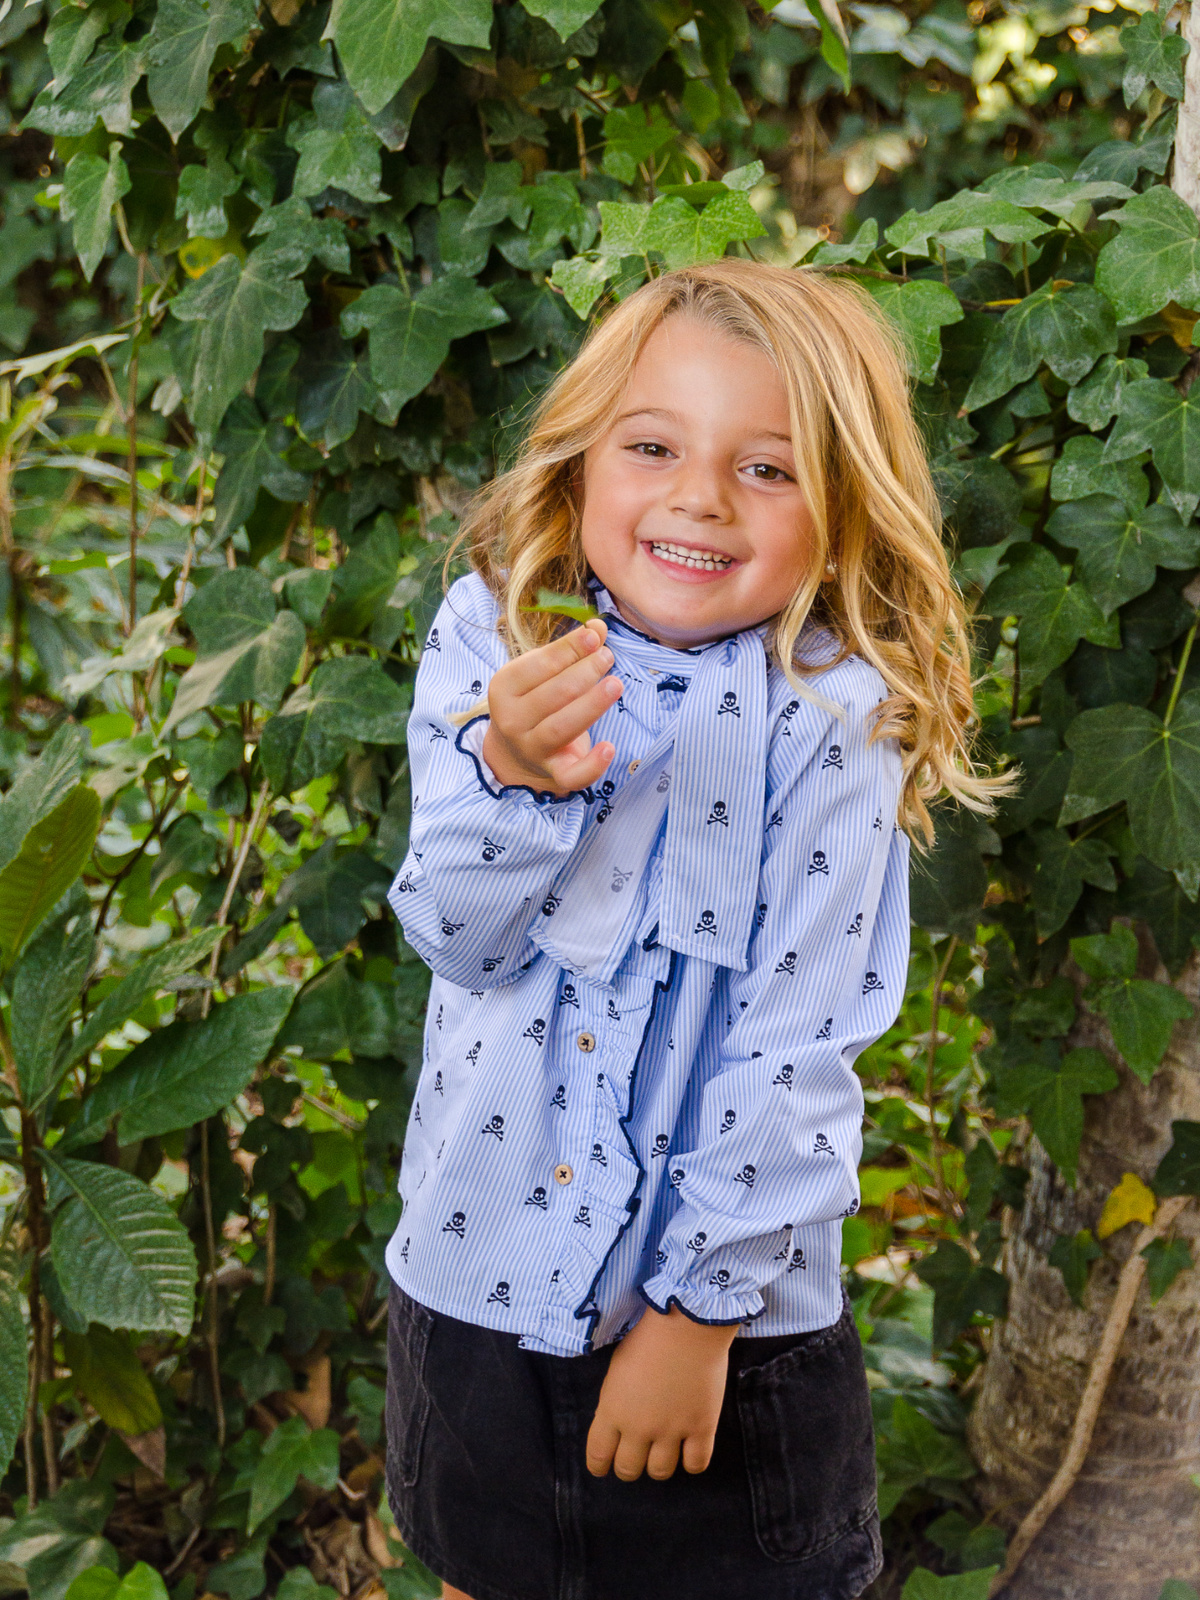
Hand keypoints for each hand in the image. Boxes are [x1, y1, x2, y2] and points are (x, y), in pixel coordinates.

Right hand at [482, 618, 623, 794]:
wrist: (517, 752)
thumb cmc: (536, 700)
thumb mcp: (544, 672)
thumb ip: (570, 648)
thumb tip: (598, 627)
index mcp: (505, 688)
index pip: (539, 666)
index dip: (568, 649)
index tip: (594, 636)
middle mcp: (513, 720)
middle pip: (554, 694)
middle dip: (584, 672)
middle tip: (607, 657)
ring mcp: (532, 748)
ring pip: (562, 728)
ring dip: (591, 705)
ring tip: (615, 684)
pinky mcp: (553, 773)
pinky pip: (571, 775)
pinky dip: (591, 765)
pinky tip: (609, 747)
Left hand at [586, 1306, 738, 1480]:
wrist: (686, 1324)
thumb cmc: (648, 1338)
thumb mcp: (617, 1369)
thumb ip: (614, 1402)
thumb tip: (617, 1424)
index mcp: (613, 1411)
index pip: (598, 1455)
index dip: (599, 1466)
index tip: (602, 1467)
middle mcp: (639, 1427)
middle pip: (628, 1469)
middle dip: (628, 1467)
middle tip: (635, 1457)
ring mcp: (672, 1430)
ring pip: (661, 1472)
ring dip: (659, 1466)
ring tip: (663, 1451)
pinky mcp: (702, 1427)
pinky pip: (696, 1465)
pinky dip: (692, 1462)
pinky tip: (690, 1449)